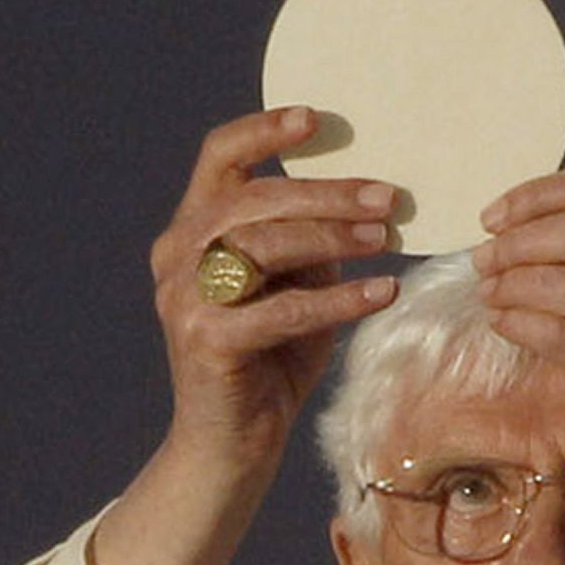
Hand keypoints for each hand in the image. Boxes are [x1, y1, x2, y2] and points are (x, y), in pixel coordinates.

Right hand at [152, 107, 397, 468]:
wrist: (232, 445)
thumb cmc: (270, 361)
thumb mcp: (293, 288)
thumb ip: (311, 245)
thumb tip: (368, 202)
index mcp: (192, 230)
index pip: (219, 158)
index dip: (264, 132)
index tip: (316, 120)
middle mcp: (177, 256)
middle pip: (251, 199)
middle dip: (326, 194)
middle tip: (387, 198)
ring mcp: (184, 298)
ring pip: (263, 246)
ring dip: (333, 238)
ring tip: (387, 239)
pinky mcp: (205, 341)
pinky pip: (282, 309)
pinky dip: (338, 299)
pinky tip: (382, 292)